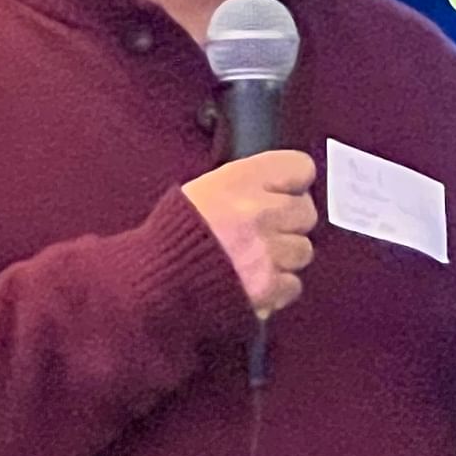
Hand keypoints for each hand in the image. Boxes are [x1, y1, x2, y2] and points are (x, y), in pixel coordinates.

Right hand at [183, 151, 316, 316]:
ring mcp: (266, 251)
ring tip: (253, 260)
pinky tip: (253, 283)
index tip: (286, 192)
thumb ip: (244, 186)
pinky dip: (277, 288)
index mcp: (240, 181)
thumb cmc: (169, 239)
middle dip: (288, 223)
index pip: (300, 168)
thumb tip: (277, 188)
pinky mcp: (268, 286)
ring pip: (302, 250)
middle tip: (264, 232)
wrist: (150, 285)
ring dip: (283, 257)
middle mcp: (258, 212)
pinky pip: (293, 284)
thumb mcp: (202, 191)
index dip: (294, 182)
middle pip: (306, 212)